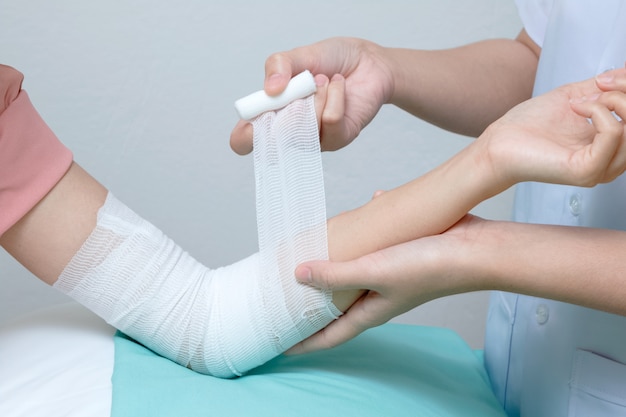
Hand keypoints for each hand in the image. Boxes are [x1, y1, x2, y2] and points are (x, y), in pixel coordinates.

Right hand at [230, 37, 393, 153]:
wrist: (367, 61)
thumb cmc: (330, 60)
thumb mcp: (298, 55)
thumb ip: (278, 66)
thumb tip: (270, 89)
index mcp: (270, 113)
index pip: (244, 141)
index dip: (244, 137)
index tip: (255, 118)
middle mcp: (290, 131)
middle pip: (274, 141)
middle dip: (287, 108)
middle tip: (300, 86)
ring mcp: (314, 139)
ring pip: (304, 128)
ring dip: (316, 96)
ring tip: (323, 80)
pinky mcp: (338, 138)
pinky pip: (329, 121)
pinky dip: (334, 96)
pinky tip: (338, 86)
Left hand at [288, 215, 486, 354]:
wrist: (474, 249)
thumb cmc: (429, 268)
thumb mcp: (374, 272)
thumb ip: (336, 274)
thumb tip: (298, 275)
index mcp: (370, 312)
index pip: (330, 336)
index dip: (305, 343)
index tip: (282, 347)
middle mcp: (378, 298)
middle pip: (338, 308)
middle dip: (313, 308)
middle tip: (287, 301)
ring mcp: (389, 277)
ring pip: (352, 277)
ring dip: (332, 271)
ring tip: (309, 259)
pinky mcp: (398, 254)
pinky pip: (369, 249)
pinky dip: (355, 240)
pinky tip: (349, 220)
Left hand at [482, 67, 625, 187]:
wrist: (499, 143)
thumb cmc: (530, 125)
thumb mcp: (576, 96)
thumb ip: (607, 86)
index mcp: (613, 145)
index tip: (605, 78)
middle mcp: (613, 160)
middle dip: (625, 92)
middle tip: (598, 85)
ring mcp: (602, 169)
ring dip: (612, 101)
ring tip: (581, 100)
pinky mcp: (587, 171)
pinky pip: (614, 134)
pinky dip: (599, 112)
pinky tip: (576, 109)